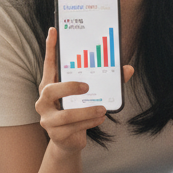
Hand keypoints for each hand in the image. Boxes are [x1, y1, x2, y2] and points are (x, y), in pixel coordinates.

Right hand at [34, 28, 134, 152]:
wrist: (69, 141)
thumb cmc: (78, 112)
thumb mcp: (89, 96)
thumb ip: (107, 81)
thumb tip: (128, 69)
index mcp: (50, 86)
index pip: (49, 64)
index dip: (50, 48)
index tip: (53, 31)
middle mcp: (44, 101)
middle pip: (51, 90)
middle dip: (70, 87)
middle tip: (87, 86)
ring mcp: (47, 119)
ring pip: (66, 114)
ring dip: (87, 111)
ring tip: (102, 108)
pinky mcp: (55, 134)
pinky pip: (74, 127)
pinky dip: (90, 122)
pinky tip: (100, 118)